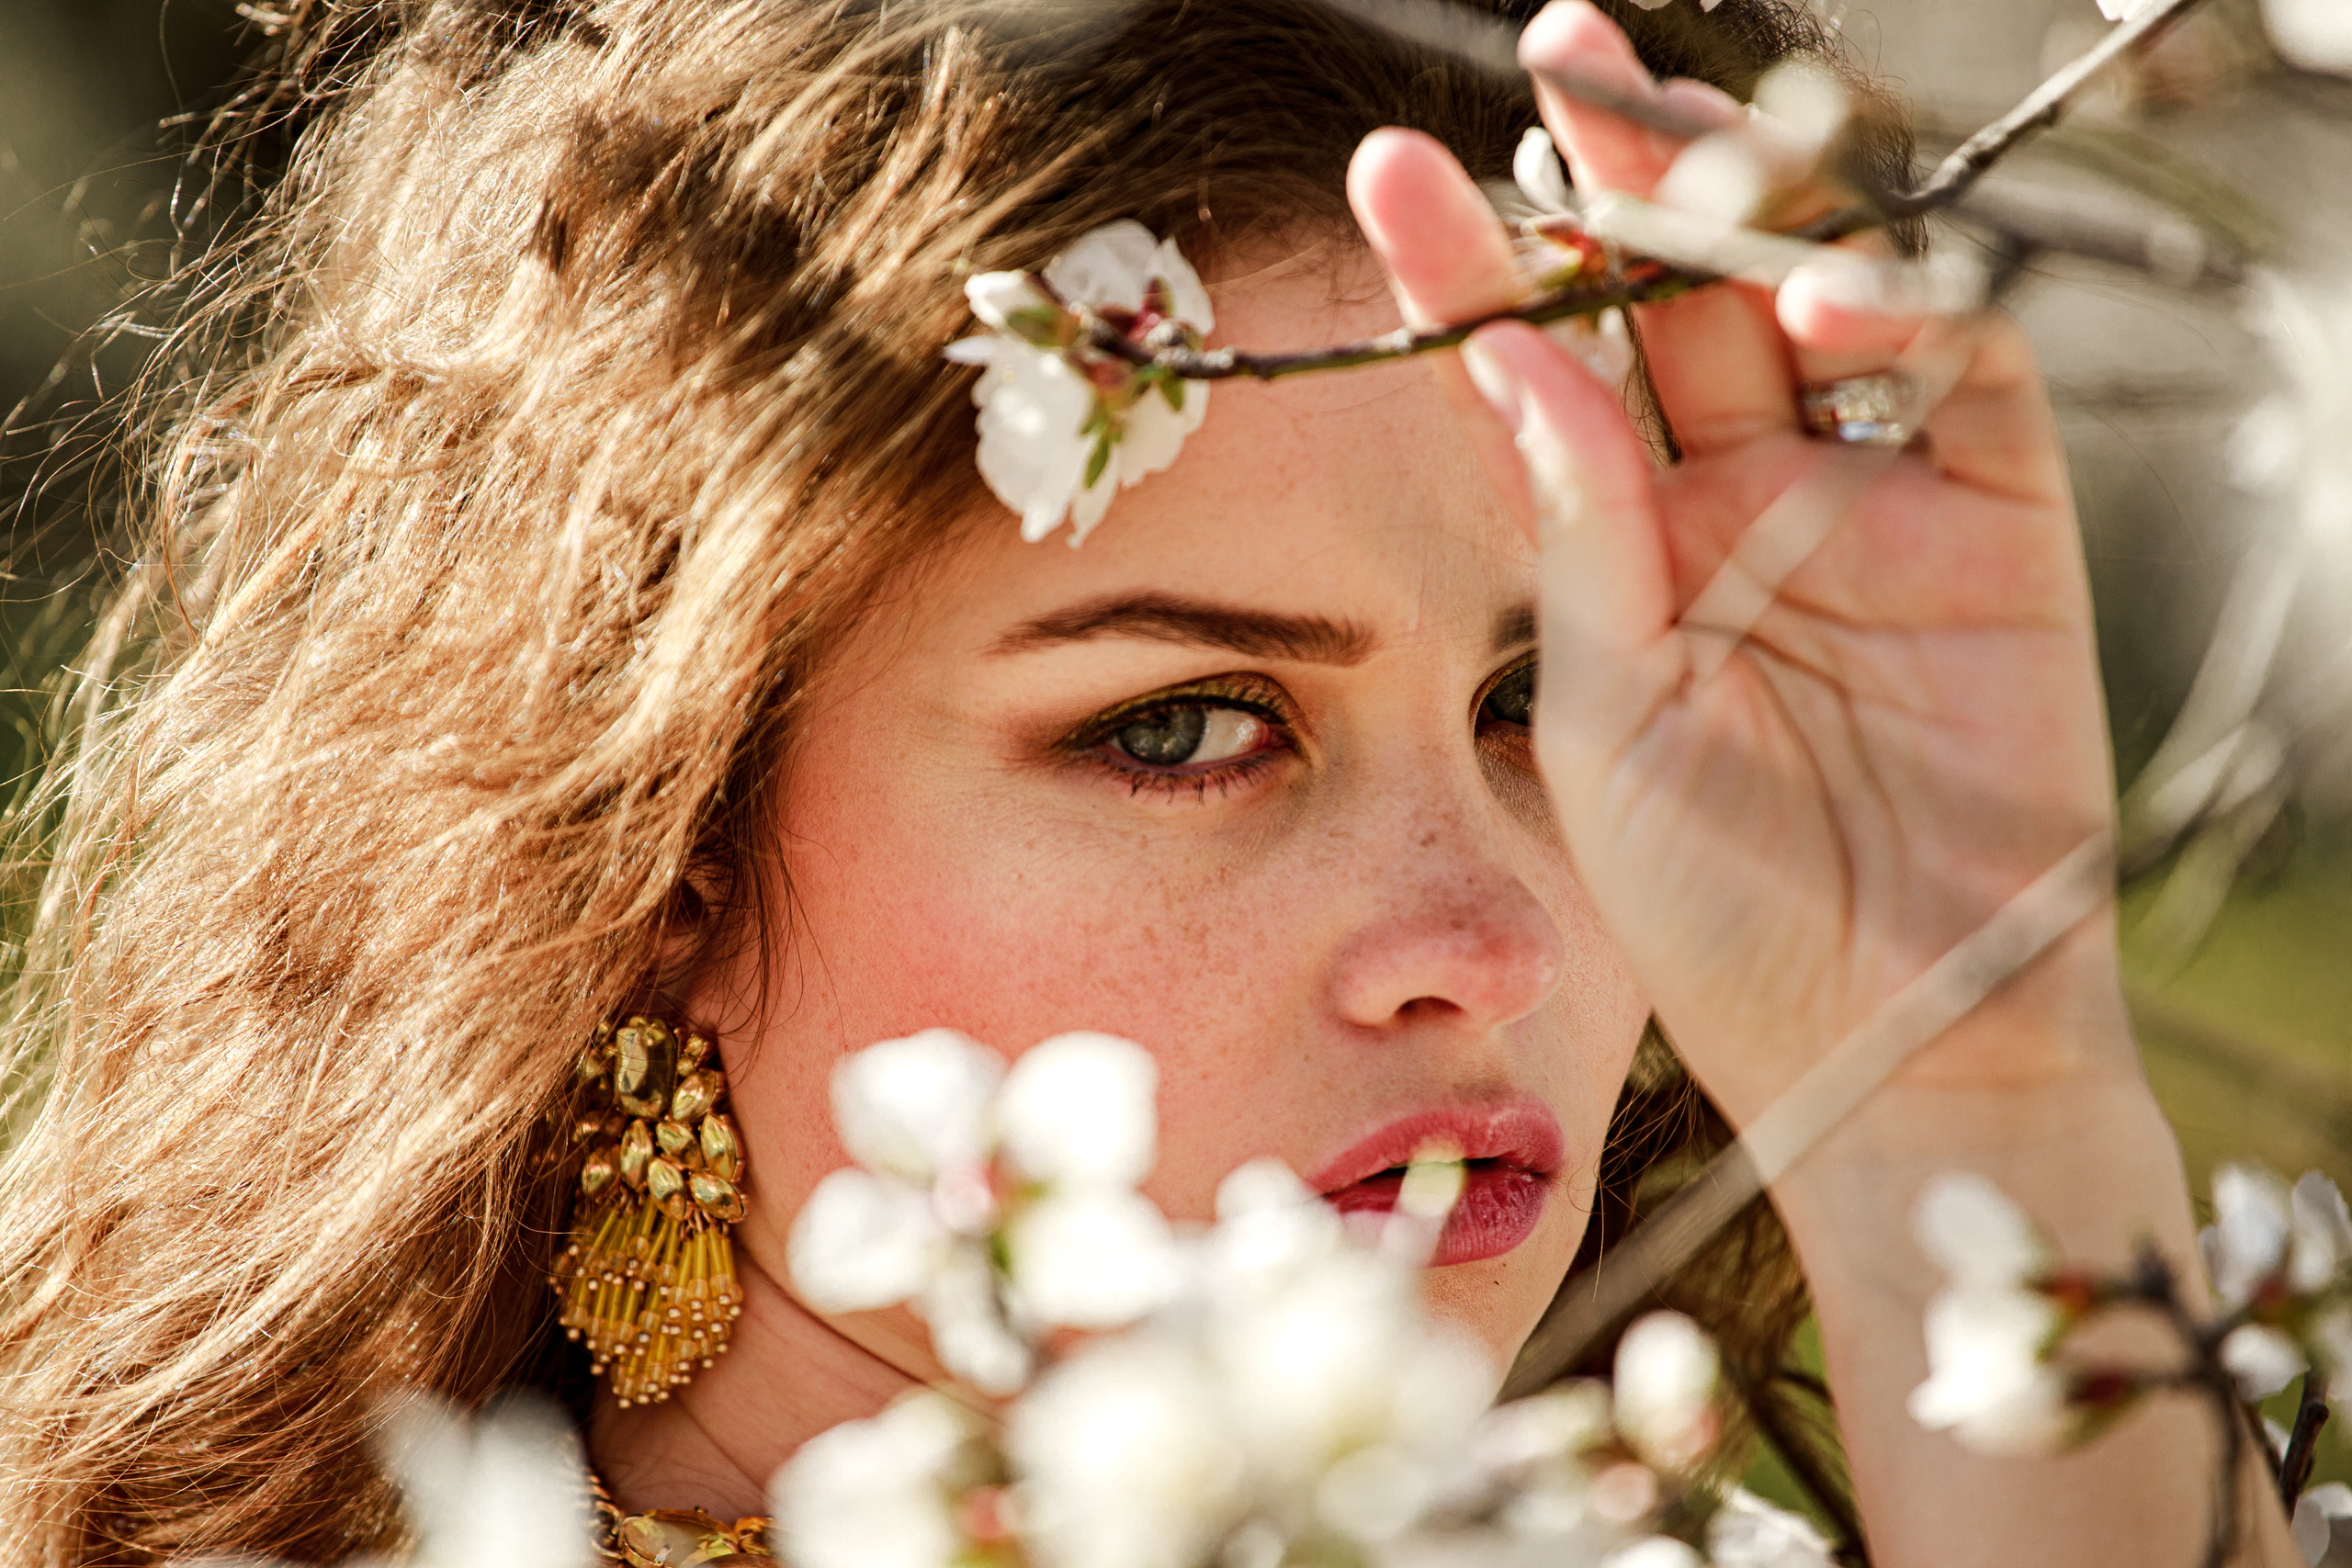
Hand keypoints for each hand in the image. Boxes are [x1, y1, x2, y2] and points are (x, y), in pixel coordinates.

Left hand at [1347, 0, 2128, 1130]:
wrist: (1895, 1043)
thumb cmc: (1724, 920)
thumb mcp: (1607, 730)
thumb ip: (1577, 544)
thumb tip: (1513, 362)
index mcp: (1624, 556)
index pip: (1541, 376)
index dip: (1474, 269)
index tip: (1392, 171)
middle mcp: (1739, 508)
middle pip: (1674, 300)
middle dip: (1616, 173)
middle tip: (1561, 47)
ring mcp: (1867, 504)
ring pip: (1811, 300)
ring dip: (1748, 204)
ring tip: (1659, 132)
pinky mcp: (1997, 526)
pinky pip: (1961, 376)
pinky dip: (1903, 317)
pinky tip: (1818, 301)